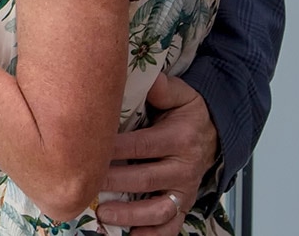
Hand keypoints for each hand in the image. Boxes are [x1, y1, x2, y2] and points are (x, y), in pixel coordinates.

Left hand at [96, 74, 219, 234]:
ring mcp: (184, 189)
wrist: (214, 132)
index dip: (113, 149)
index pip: (141, 145)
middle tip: (83, 182)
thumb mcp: (179, 94)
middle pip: (146, 178)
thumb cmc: (186, 113)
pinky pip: (170, 227)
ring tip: (103, 213)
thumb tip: (144, 78)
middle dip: (113, 182)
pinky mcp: (182, 205)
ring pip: (159, 208)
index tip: (84, 150)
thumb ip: (160, 87)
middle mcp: (184, 167)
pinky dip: (151, 235)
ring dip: (130, 214)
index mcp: (179, 137)